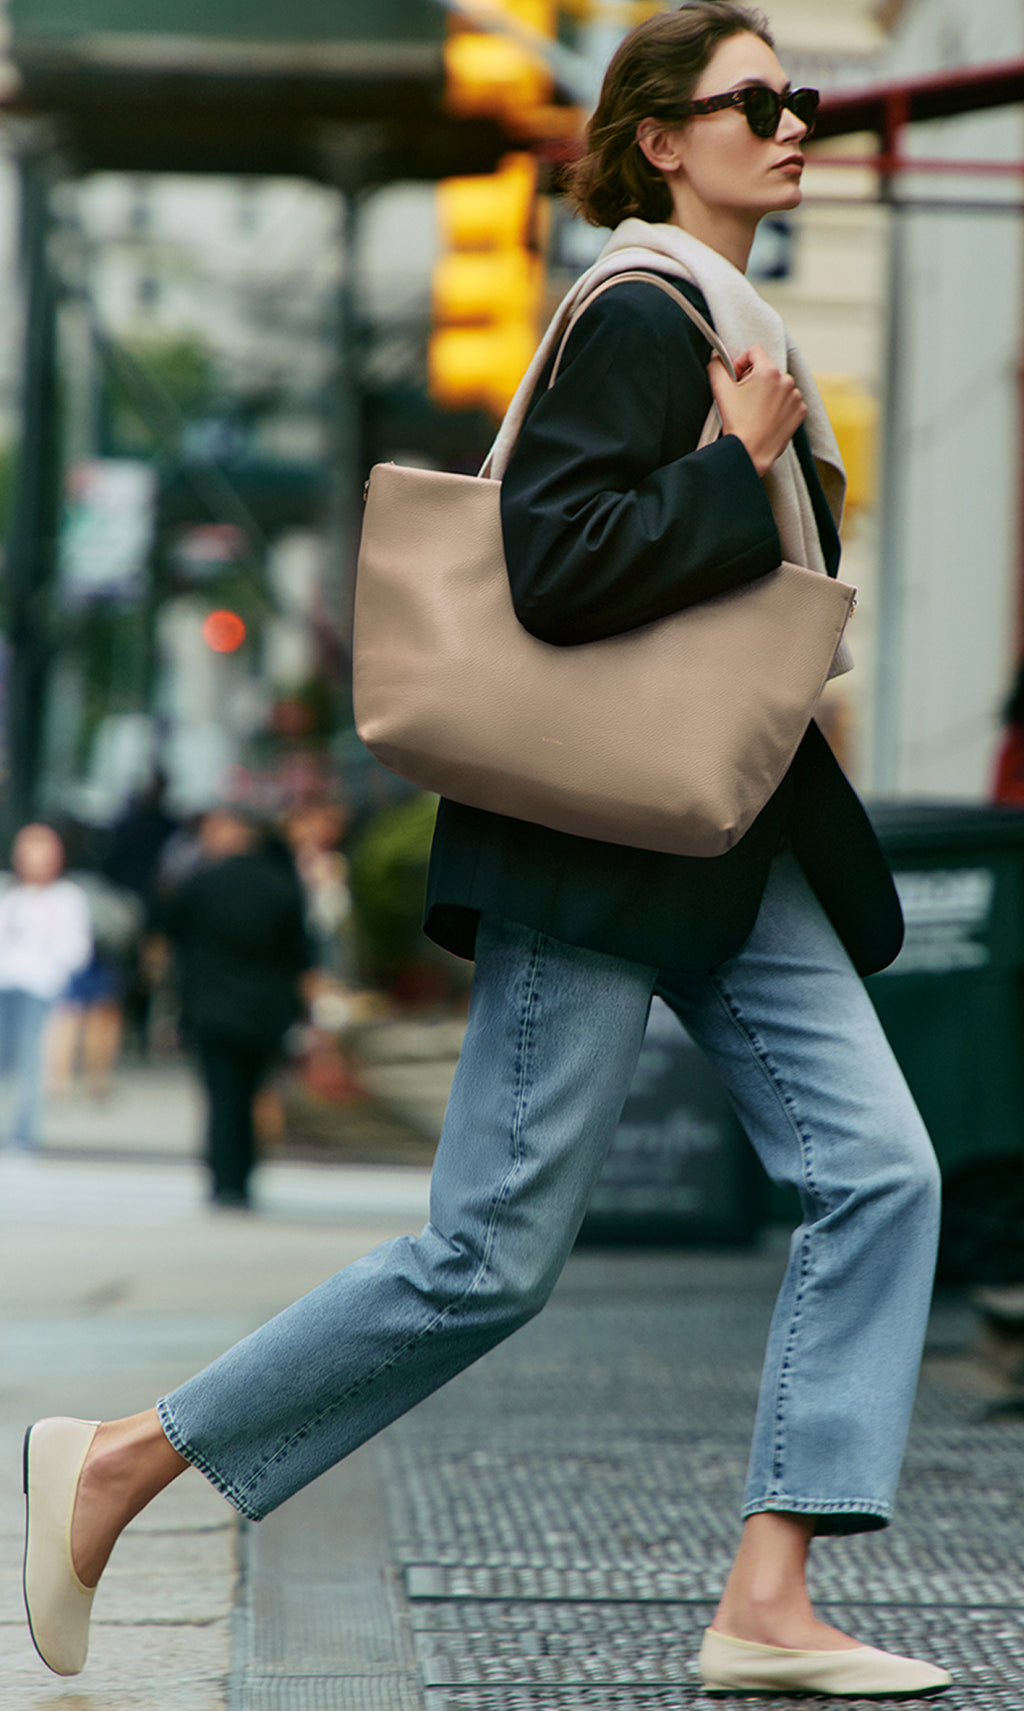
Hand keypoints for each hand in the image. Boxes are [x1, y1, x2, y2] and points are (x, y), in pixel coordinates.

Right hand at [708, 345, 806, 477]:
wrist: (750, 452)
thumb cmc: (737, 423)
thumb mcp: (720, 390)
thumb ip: (716, 366)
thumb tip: (717, 358)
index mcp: (768, 371)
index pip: (754, 351)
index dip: (741, 362)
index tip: (736, 378)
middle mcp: (786, 380)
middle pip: (767, 370)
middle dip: (754, 380)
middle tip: (744, 399)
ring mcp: (796, 397)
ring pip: (779, 386)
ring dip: (768, 393)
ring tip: (756, 411)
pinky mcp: (800, 412)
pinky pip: (789, 401)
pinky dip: (779, 406)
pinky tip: (767, 418)